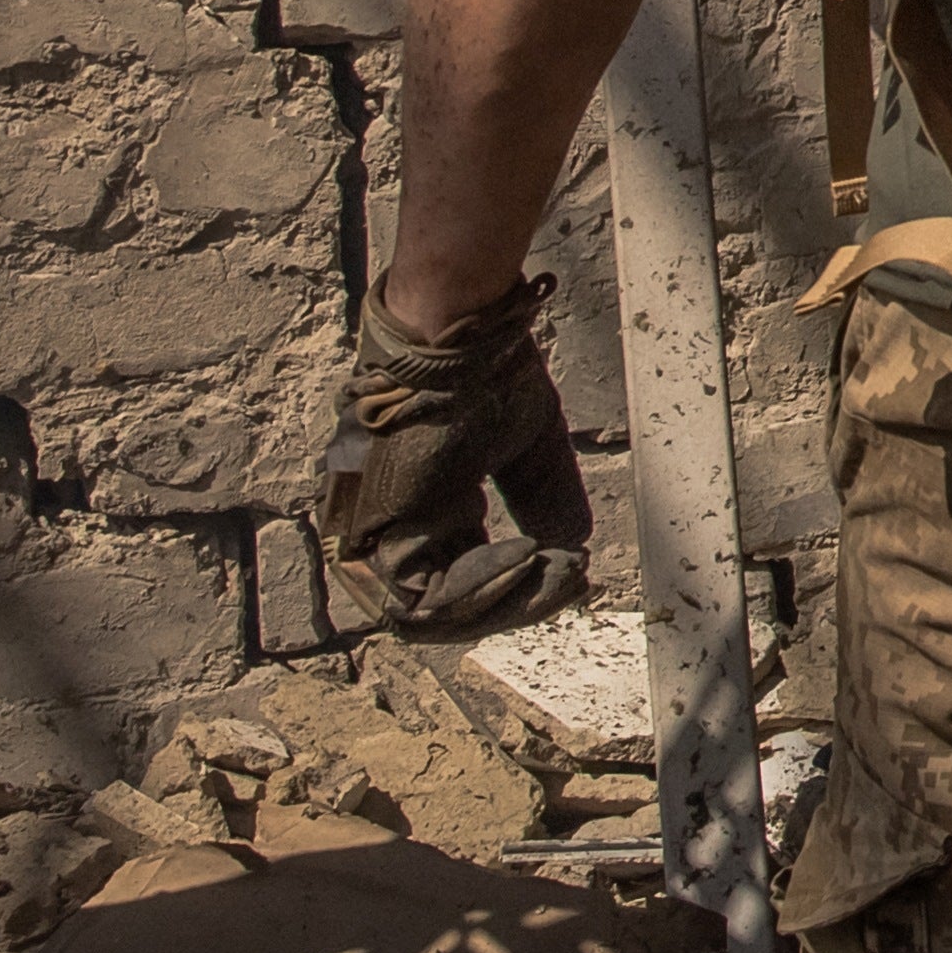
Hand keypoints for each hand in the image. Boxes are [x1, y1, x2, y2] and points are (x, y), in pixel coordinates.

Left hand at [316, 274, 595, 634]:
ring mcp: (384, 533)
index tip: (573, 571)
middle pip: (450, 605)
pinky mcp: (378, 530)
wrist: (461, 339)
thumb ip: (547, 503)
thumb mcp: (531, 449)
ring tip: (552, 572)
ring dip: (502, 604)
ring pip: (432, 613)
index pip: (468, 576)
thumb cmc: (489, 378)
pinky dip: (480, 590)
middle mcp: (403, 529)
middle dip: (517, 605)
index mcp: (434, 509)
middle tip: (567, 581)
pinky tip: (528, 557)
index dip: (523, 587)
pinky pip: (422, 594)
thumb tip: (573, 552)